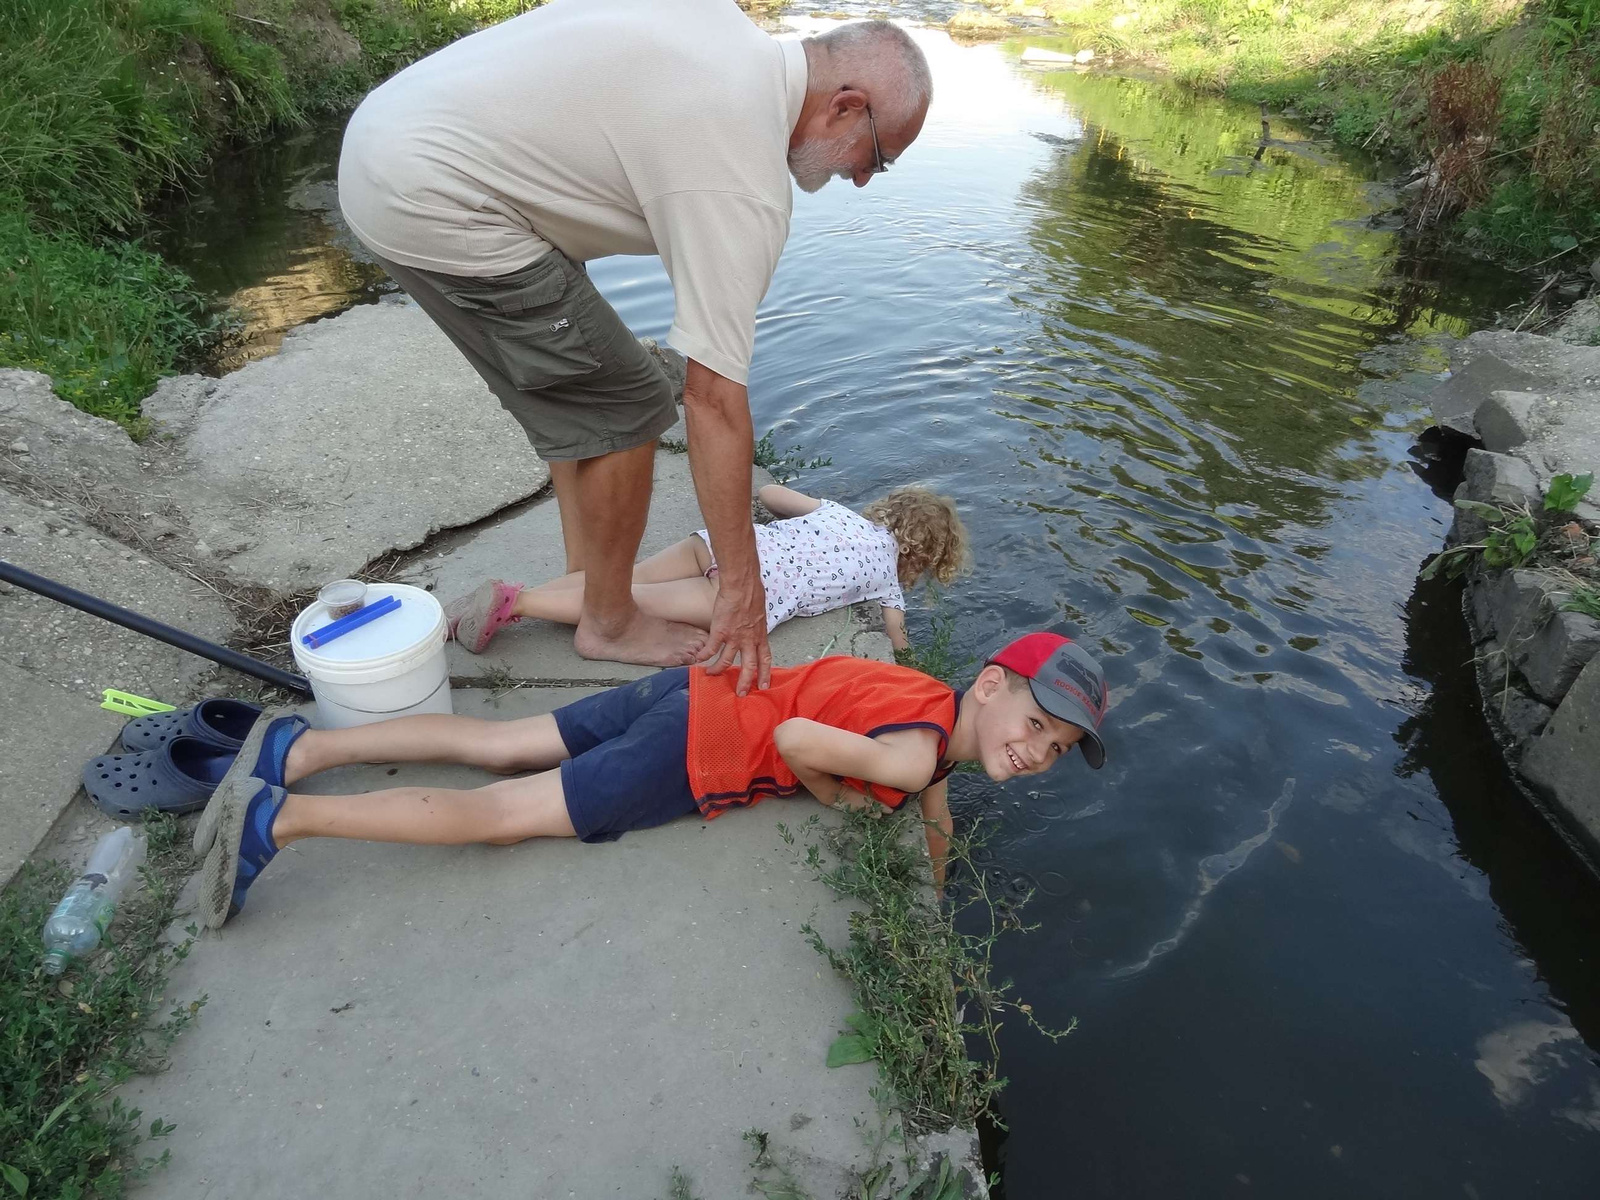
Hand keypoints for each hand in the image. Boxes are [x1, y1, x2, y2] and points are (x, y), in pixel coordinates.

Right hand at [701, 567, 770, 693]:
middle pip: (749, 666)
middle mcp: (749, 640)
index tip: (764, 685)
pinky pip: (710, 648)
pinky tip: (698, 659)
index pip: (765, 659)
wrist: (742, 586)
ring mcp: (734, 637)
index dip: (765, 673)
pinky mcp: (720, 632)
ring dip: (719, 670)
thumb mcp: (760, 613)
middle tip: (741, 693)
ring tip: (712, 675)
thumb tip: (754, 624)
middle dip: (745, 682)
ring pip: (727, 661)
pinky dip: (704, 655)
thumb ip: (757, 623)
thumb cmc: (752, 593)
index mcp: (760, 635)